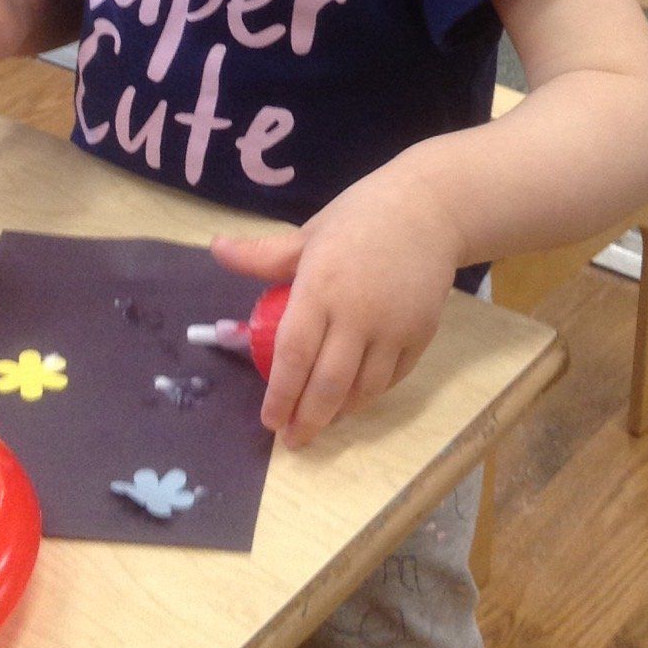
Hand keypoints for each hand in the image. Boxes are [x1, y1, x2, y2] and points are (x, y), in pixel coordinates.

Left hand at [212, 165, 462, 448]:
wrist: (430, 208)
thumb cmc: (362, 217)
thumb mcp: (309, 232)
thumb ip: (264, 255)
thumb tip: (216, 249)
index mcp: (321, 287)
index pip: (293, 354)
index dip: (280, 395)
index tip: (268, 420)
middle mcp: (357, 314)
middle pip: (328, 385)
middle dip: (307, 420)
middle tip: (292, 440)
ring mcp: (393, 327)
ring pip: (364, 389)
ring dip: (340, 413)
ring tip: (321, 422)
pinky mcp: (420, 333)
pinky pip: (392, 378)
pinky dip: (371, 394)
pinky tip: (355, 398)